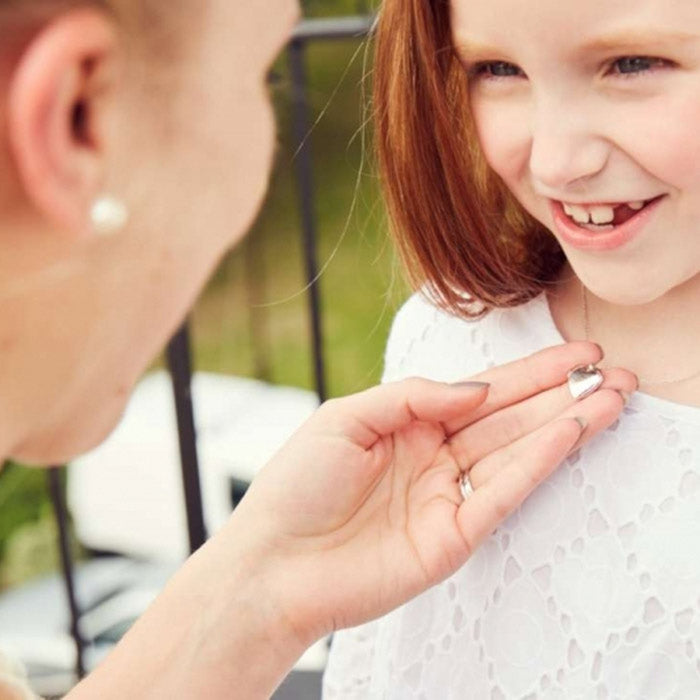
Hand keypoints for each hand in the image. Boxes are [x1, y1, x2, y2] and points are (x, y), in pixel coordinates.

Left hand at [221, 341, 635, 650]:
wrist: (273, 561)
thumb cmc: (297, 484)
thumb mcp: (346, 418)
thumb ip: (412, 398)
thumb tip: (477, 389)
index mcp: (408, 425)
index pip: (479, 392)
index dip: (527, 372)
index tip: (572, 355)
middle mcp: (434, 457)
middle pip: (508, 418)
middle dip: (559, 394)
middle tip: (610, 371)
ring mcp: (446, 496)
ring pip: (515, 453)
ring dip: (564, 425)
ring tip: (610, 398)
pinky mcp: (453, 536)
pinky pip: (502, 493)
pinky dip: (537, 463)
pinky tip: (569, 433)